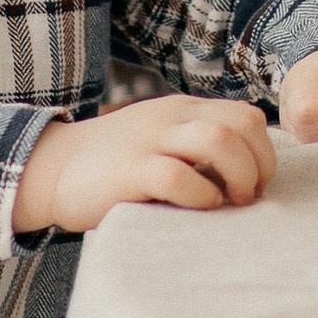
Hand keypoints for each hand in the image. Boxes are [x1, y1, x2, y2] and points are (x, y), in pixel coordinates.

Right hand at [12, 96, 274, 232]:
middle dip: (259, 164)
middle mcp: (172, 118)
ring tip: (231, 202)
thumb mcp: (162, 140)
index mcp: (184, 110)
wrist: (53, 167)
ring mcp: (150, 141)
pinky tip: (200, 207)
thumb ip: (197, 146)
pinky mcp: (129, 171)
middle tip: (248, 196)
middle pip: (241, 124)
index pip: (246, 115)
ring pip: (217, 139)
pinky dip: (201, 194)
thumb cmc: (117, 165)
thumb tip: (248, 175)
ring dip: (238, 175)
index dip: (264, 152)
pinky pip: (178, 176)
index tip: (256, 183)